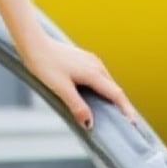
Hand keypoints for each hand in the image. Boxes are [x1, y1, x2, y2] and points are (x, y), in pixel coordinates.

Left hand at [20, 35, 135, 130]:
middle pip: (113, 88)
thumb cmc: (45, 64)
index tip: (133, 122)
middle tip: (126, 121)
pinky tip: (95, 93)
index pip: (116, 94)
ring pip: (106, 81)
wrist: (33, 43)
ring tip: (112, 110)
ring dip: (111, 95)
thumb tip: (89, 124)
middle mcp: (95, 65)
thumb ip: (77, 106)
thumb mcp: (61, 88)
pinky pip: (98, 75)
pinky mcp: (82, 59)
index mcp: (93, 73)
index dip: (126, 109)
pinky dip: (102, 87)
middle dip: (120, 104)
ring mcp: (89, 60)